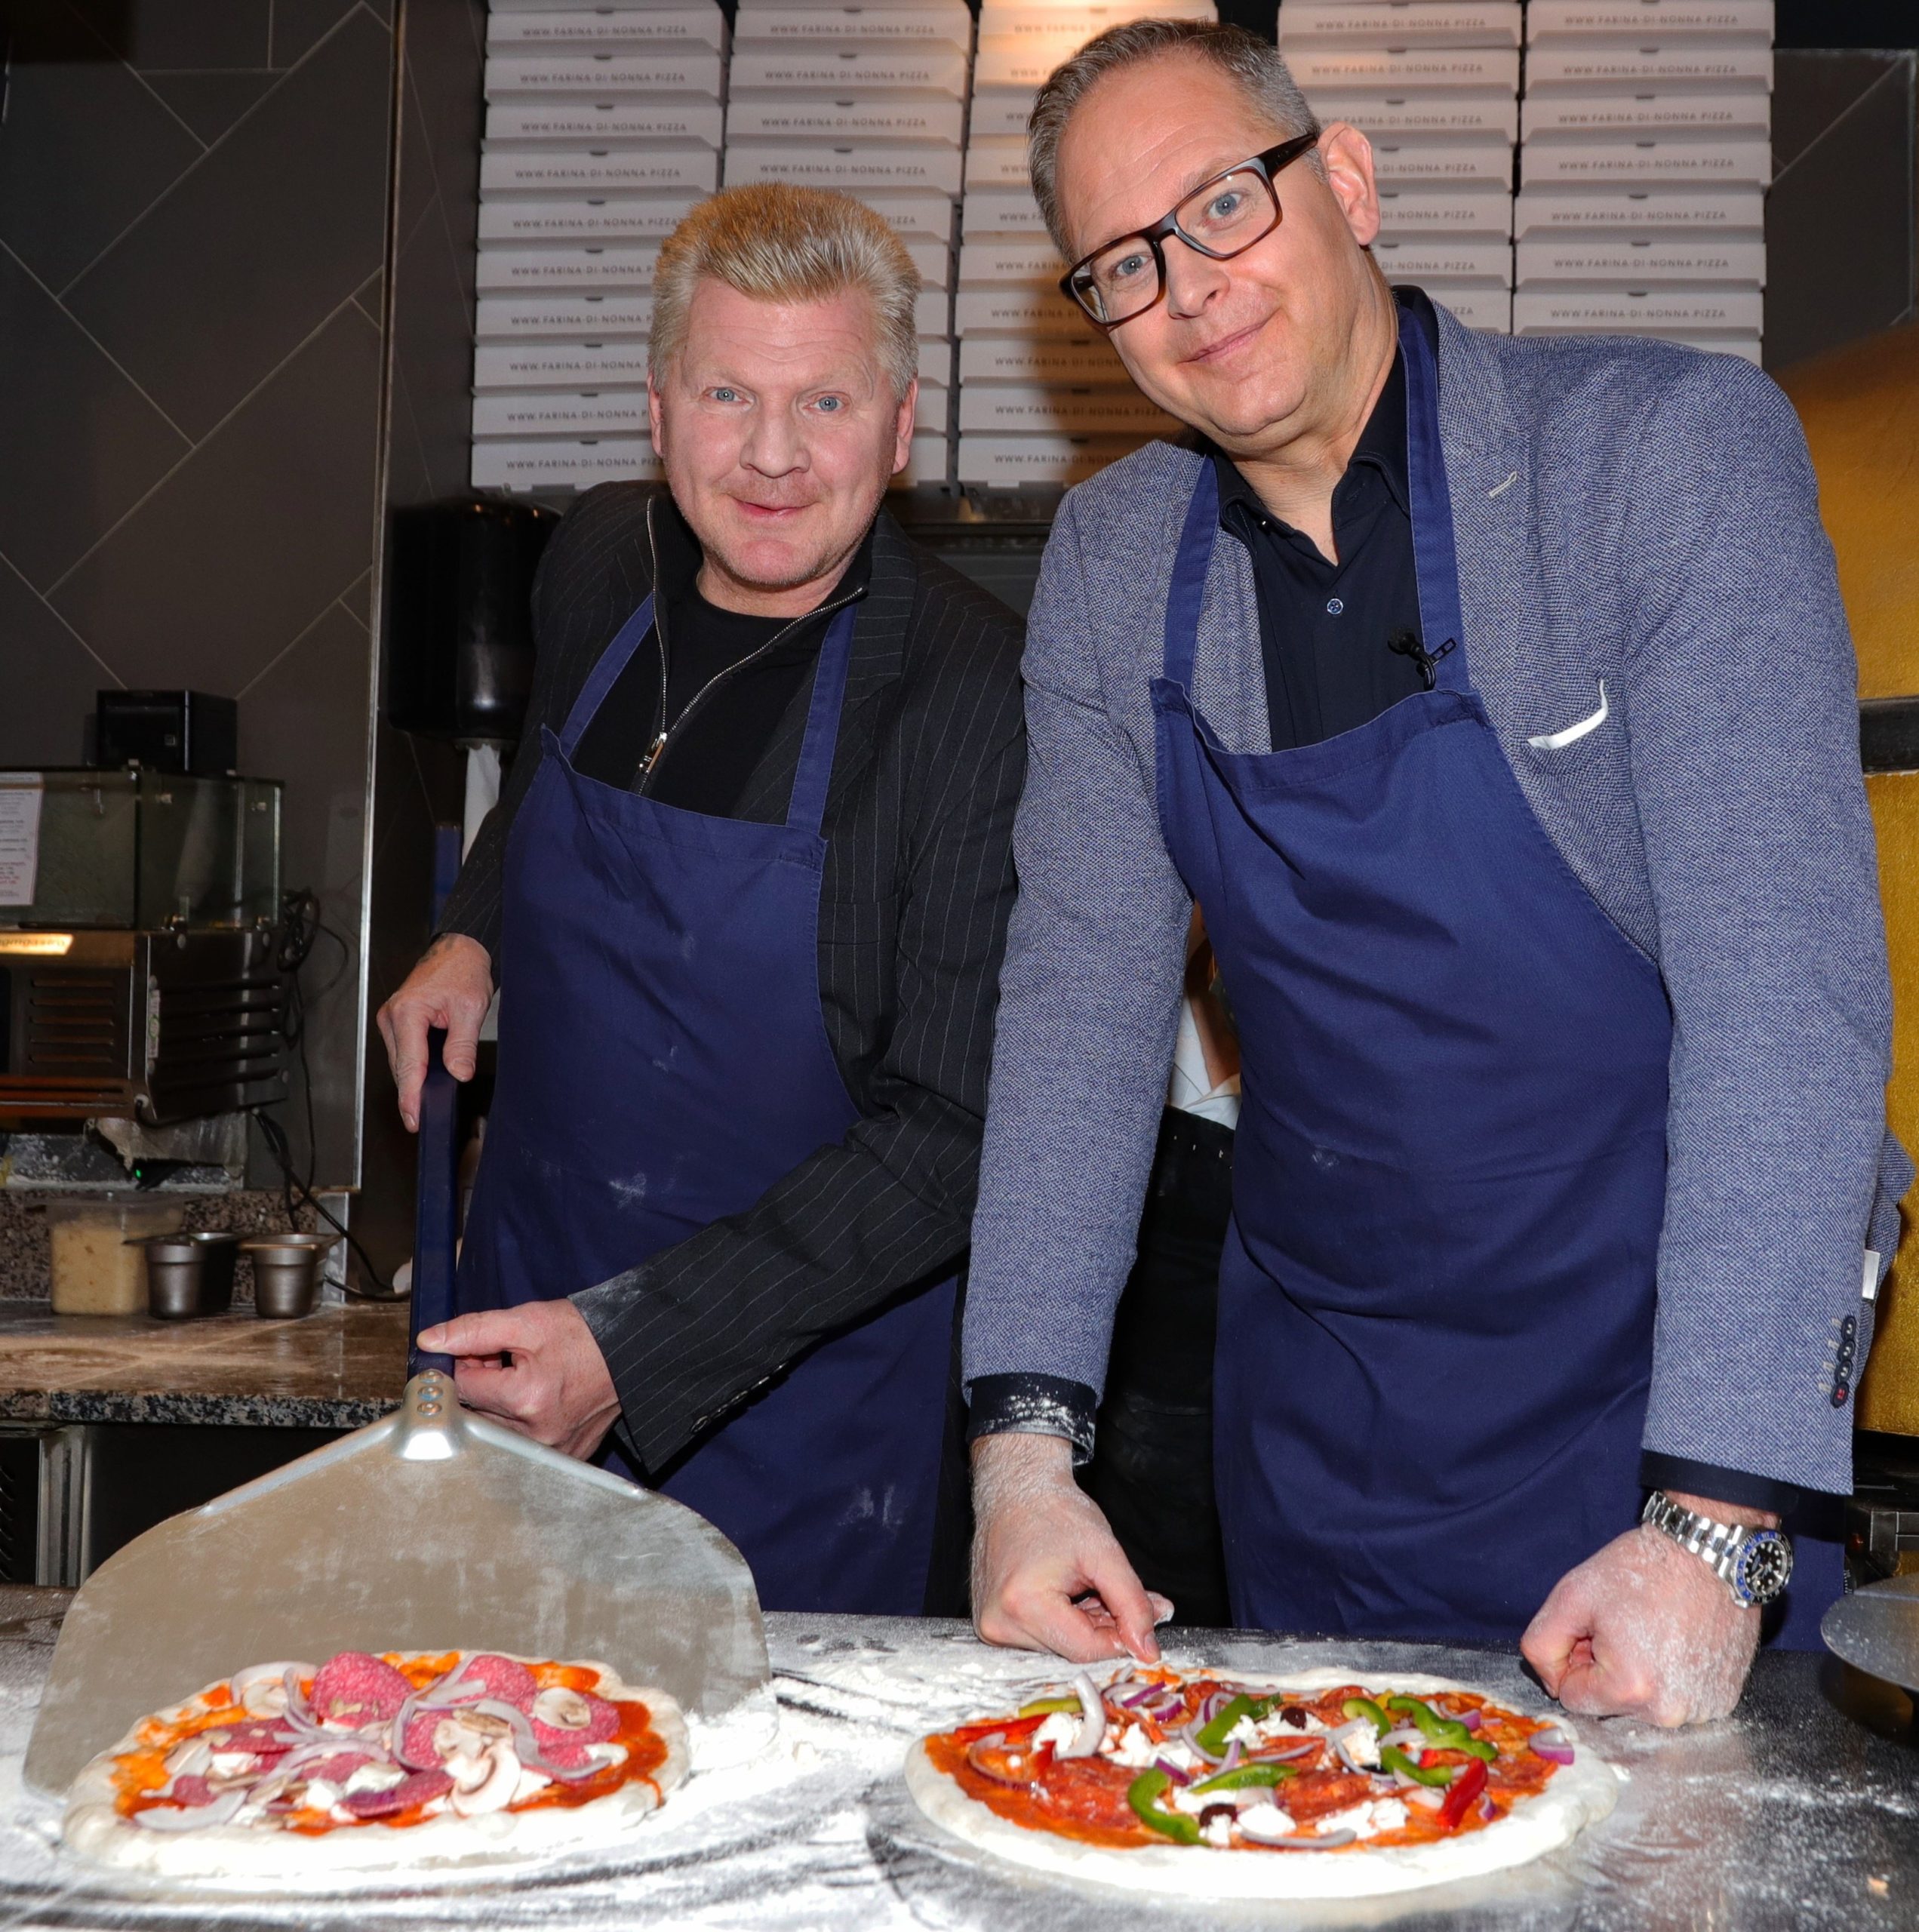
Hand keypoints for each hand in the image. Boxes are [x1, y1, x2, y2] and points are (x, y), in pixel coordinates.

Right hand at [376, 934, 492, 1130]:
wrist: (458, 949)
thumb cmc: (462, 970)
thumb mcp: (470, 1009)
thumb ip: (462, 1044)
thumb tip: (458, 1073)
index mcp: (408, 1012)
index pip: (409, 1065)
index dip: (411, 1096)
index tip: (413, 1117)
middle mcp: (392, 1016)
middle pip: (402, 1067)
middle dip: (412, 1092)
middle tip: (423, 1118)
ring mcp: (392, 1019)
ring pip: (401, 1061)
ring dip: (414, 1079)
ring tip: (427, 1101)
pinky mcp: (397, 1021)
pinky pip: (404, 1051)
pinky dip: (415, 1066)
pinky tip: (427, 1078)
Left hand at [416, 1301, 620, 1460]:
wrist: (632, 1351)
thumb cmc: (586, 1334)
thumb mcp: (528, 1321)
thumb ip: (473, 1330)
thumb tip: (430, 1340)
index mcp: (525, 1398)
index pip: (462, 1387)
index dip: (465, 1362)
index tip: (480, 1349)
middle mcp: (536, 1433)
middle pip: (477, 1412)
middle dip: (481, 1384)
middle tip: (504, 1360)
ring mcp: (552, 1450)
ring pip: (496, 1431)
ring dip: (498, 1405)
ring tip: (522, 1378)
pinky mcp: (566, 1456)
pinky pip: (522, 1444)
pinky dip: (520, 1423)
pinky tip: (537, 1399)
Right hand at [970, 1433, 1173, 1664]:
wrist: (1015, 1490)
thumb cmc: (1056, 1512)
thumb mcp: (1105, 1553)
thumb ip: (1132, 1604)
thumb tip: (1148, 1652)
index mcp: (1023, 1605)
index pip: (1086, 1650)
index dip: (1122, 1639)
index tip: (1143, 1619)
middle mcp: (999, 1625)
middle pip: (1072, 1652)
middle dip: (1105, 1630)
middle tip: (1118, 1593)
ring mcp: (991, 1627)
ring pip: (1059, 1649)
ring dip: (1085, 1628)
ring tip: (1087, 1587)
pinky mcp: (992, 1625)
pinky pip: (1041, 1640)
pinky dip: (1065, 1624)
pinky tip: (1069, 1595)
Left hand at [1521, 1492, 1768, 1725]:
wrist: (1706, 1553)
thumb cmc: (1640, 1570)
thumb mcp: (1570, 1596)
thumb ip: (1541, 1645)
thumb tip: (1550, 1682)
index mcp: (1629, 1690)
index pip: (1572, 1697)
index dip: (1574, 1660)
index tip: (1594, 1630)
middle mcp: (1669, 1712)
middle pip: (1610, 1704)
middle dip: (1605, 1669)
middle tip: (1623, 1626)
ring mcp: (1702, 1709)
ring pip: (1642, 1704)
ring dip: (1638, 1674)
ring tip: (1652, 1631)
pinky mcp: (1722, 1700)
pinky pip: (1676, 1698)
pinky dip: (1670, 1676)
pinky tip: (1677, 1641)